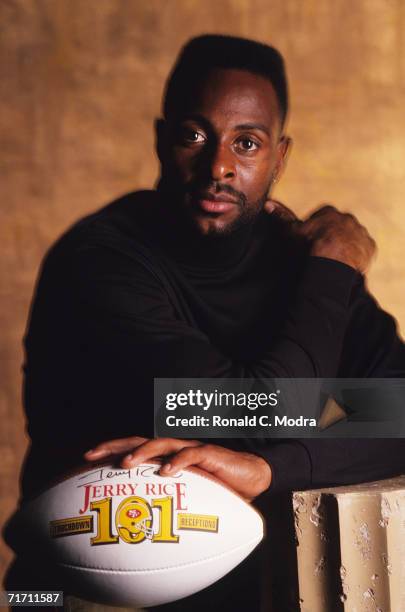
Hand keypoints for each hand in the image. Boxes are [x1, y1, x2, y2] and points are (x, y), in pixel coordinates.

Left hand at [85, 437, 271, 501]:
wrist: (249, 476)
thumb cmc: (216, 485)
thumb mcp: (186, 492)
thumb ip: (165, 497)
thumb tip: (139, 519)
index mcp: (167, 455)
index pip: (134, 446)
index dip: (111, 448)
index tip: (86, 457)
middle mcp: (175, 448)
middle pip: (141, 440)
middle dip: (116, 445)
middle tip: (92, 454)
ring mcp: (191, 449)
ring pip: (163, 443)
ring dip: (143, 452)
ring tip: (127, 462)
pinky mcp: (210, 455)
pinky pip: (192, 454)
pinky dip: (178, 462)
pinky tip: (167, 471)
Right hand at [266, 200, 375, 272]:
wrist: (334, 261)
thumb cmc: (311, 245)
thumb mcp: (294, 231)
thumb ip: (282, 217)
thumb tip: (267, 203)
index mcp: (330, 212)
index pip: (321, 218)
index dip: (315, 230)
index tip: (311, 241)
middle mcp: (349, 218)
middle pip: (338, 227)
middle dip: (332, 236)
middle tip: (323, 251)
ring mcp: (361, 232)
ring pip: (352, 238)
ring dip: (346, 246)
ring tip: (335, 259)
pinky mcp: (370, 246)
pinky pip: (364, 250)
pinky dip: (357, 255)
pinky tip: (347, 263)